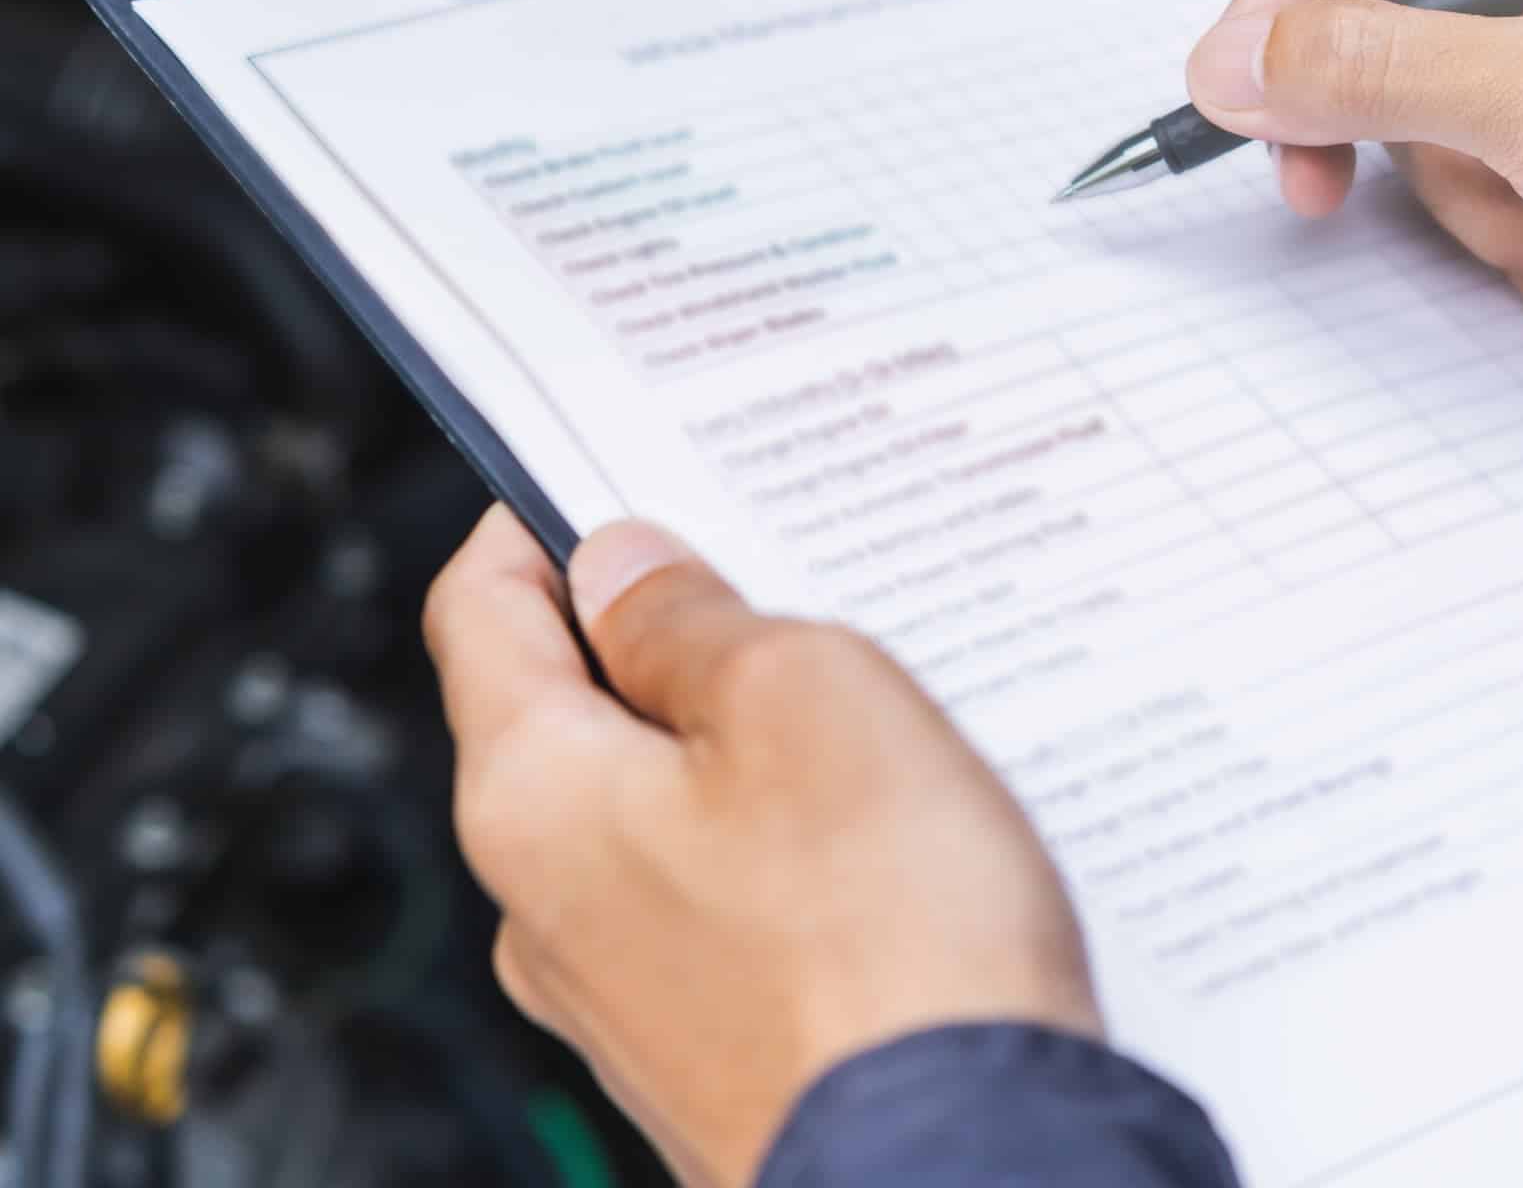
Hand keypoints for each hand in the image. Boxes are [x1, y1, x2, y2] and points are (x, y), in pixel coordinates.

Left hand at [422, 506, 1099, 1187]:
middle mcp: (551, 904)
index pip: (480, 611)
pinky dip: (779, 828)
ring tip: (854, 694)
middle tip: (770, 568)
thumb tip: (626, 567)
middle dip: (663, 625)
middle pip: (573, 705)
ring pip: (661, 799)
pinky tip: (876, 816)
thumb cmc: (884, 939)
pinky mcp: (714, 1034)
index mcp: (534, 798)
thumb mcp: (795, 696)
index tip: (607, 476)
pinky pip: (722, 887)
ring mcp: (630, 986)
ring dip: (738, 731)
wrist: (972, 1169)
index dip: (540, 521)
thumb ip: (687, 618)